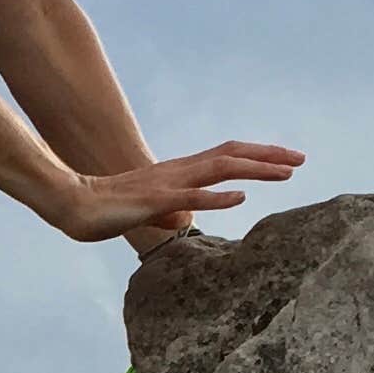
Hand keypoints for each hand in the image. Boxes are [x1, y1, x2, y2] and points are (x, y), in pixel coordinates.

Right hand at [47, 141, 305, 245]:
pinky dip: (218, 196)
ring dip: (254, 169)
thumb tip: (187, 217)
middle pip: (230, 155)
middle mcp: (178, 170)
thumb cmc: (106, 210)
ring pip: (219, 169)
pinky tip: (241, 198)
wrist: (73, 205)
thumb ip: (170, 210)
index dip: (256, 156)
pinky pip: (192, 196)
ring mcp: (168, 184)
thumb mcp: (148, 211)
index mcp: (178, 172)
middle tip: (300, 159)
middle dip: (268, 156)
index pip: (225, 156)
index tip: (285, 161)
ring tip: (285, 172)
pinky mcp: (155, 200)